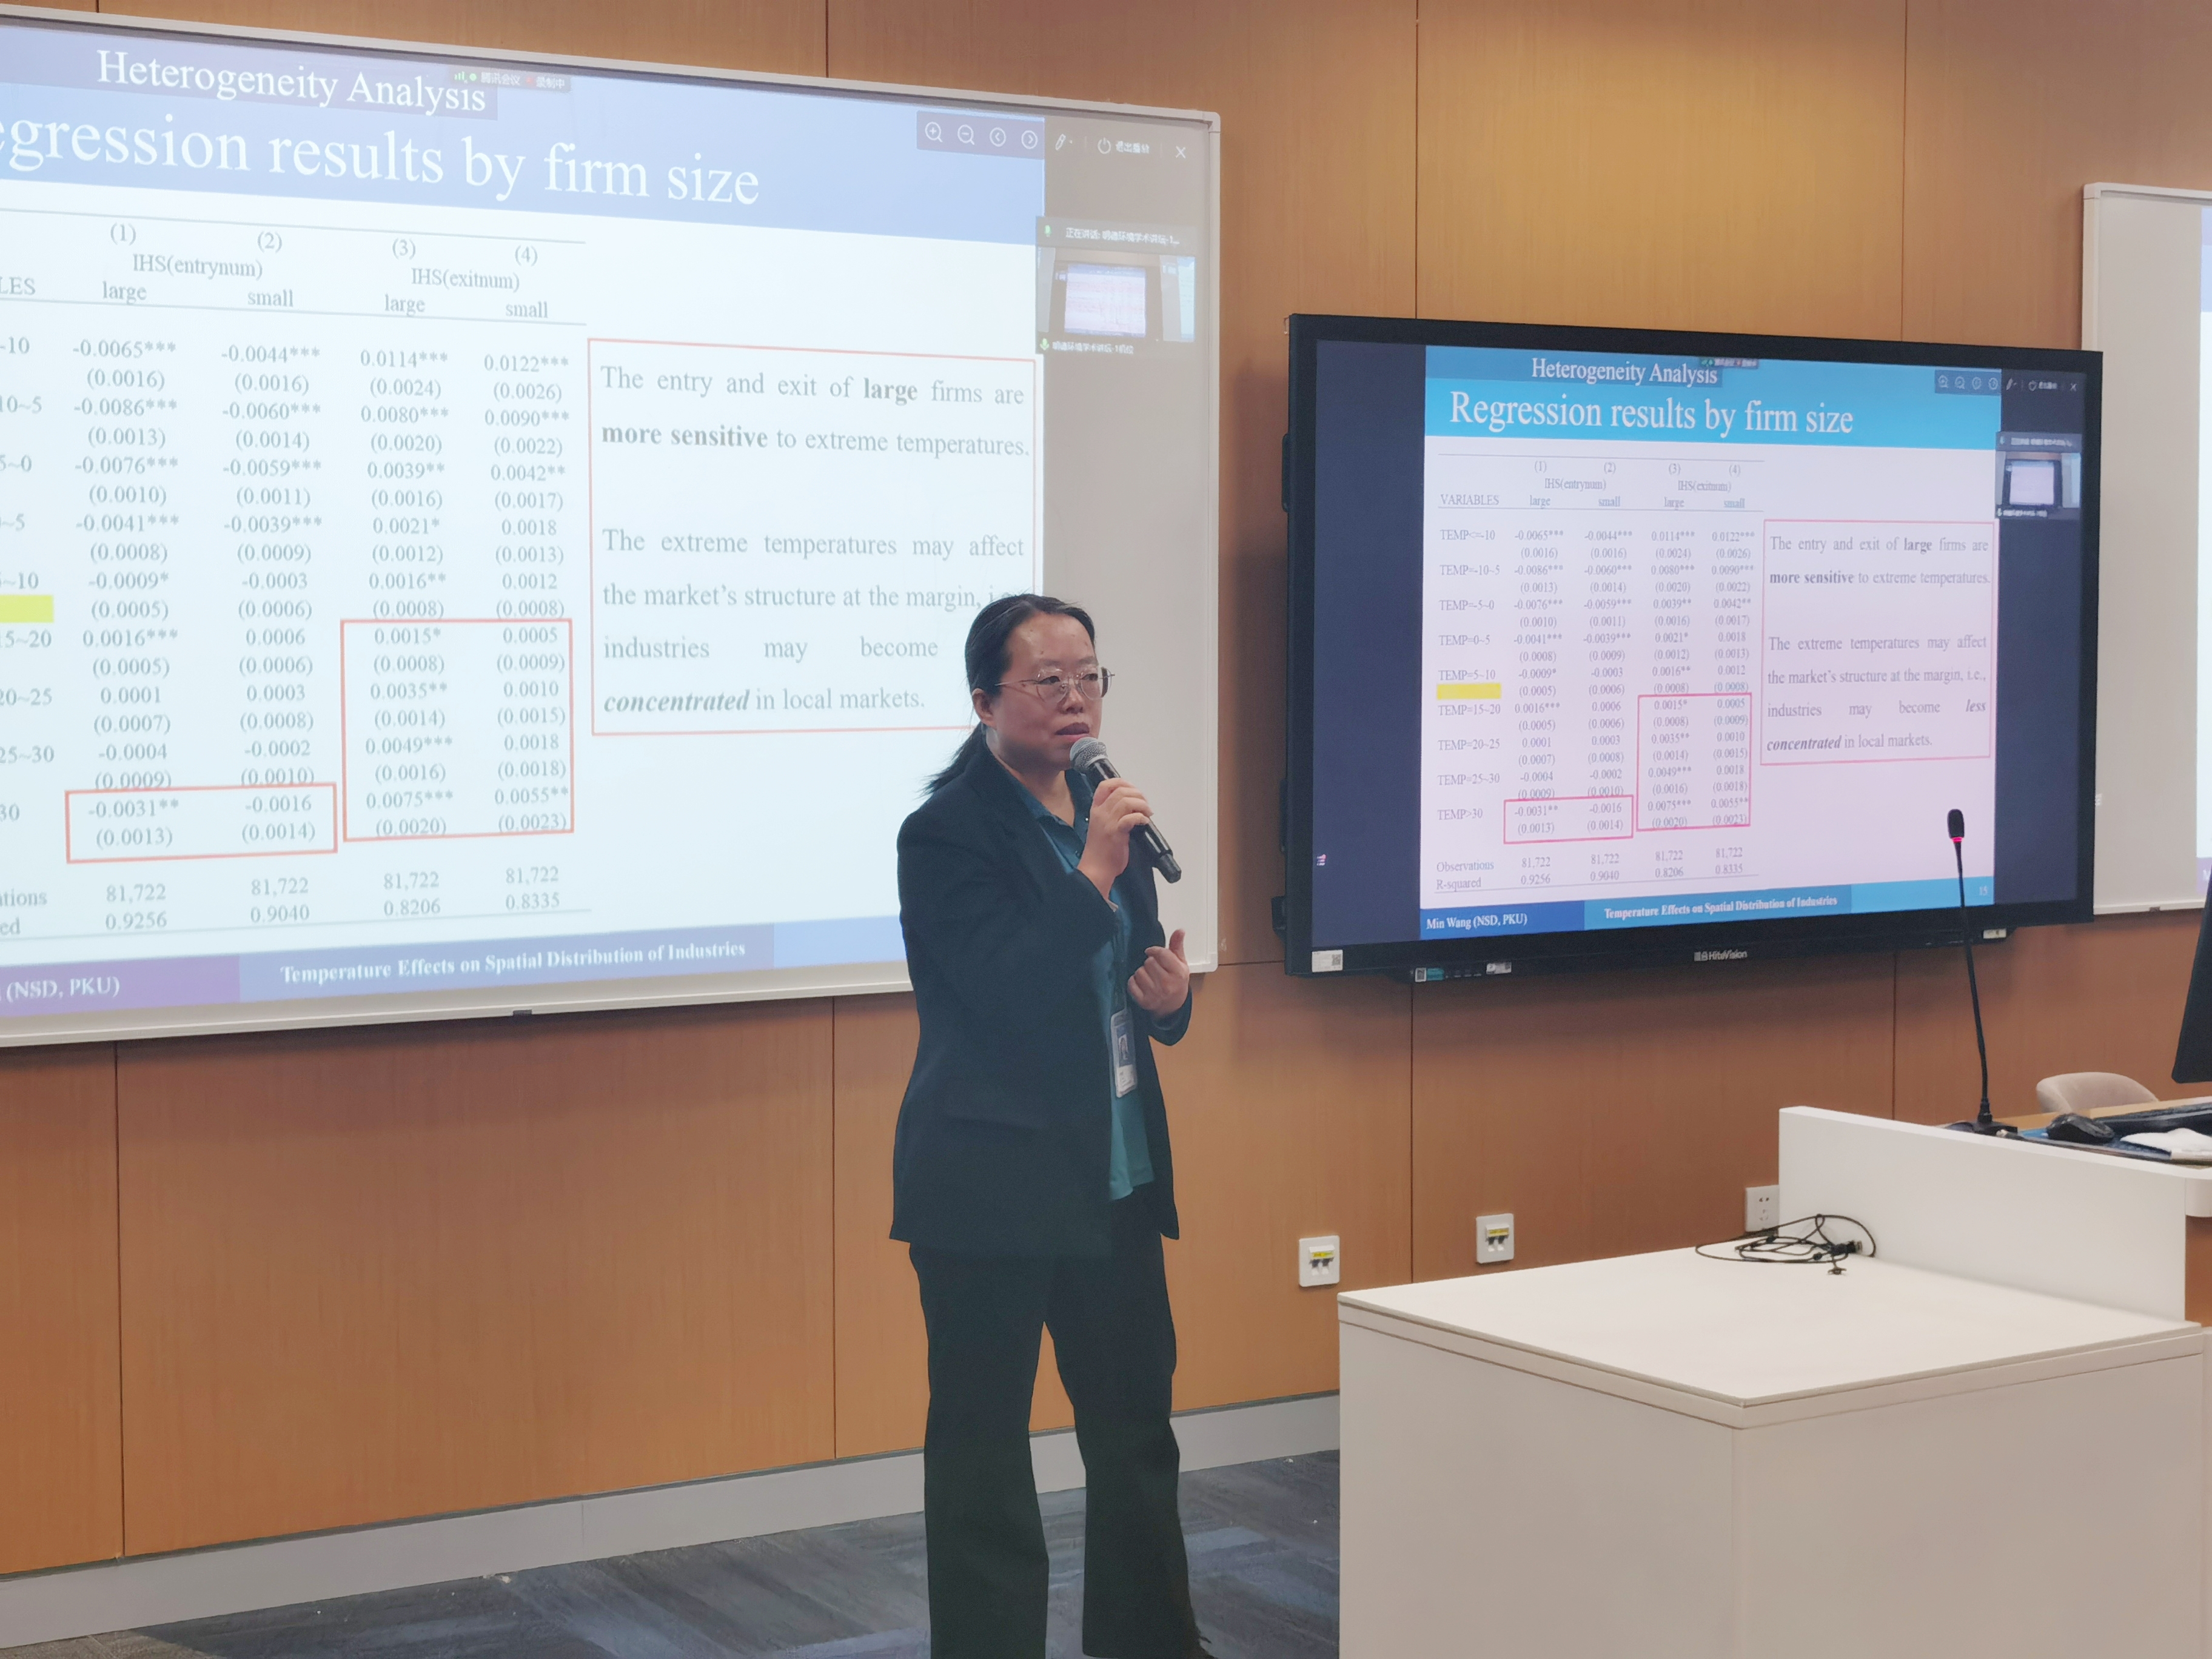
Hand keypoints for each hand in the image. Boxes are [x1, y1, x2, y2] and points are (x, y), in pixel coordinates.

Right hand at [1077, 776, 1150, 899]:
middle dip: (1137, 794)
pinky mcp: (1115, 833)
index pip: (1105, 785)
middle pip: (1120, 791)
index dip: (1121, 782)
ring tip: (1147, 813)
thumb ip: (1113, 814)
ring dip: (1142, 804)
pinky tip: (1145, 822)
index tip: (1133, 790)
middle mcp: (1100, 813)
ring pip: (1126, 801)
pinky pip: (1130, 818)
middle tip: (1145, 805)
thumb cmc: (1101, 850)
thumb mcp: (1103, 826)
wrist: (1096, 869)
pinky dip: (1141, 817)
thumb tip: (1132, 806)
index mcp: (1096, 809)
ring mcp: (1107, 822)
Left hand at [1128, 929, 1188, 1018]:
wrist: (1173, 1007)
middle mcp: (1167, 983)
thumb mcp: (1180, 964)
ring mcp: (1155, 993)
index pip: (1161, 954)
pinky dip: (1134, 982)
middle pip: (1148, 962)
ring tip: (1149, 977)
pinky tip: (1141, 984)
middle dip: (1150, 963)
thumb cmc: (1176, 982)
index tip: (1151, 952)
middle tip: (1155, 969)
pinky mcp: (1144, 1001)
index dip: (1153, 950)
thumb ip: (1177, 946)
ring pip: (1139, 972)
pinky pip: (1131, 984)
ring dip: (1142, 973)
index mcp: (1178, 972)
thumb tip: (1180, 930)